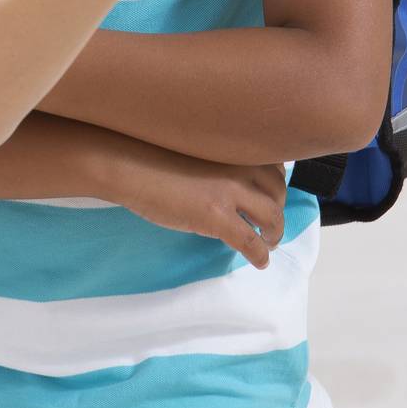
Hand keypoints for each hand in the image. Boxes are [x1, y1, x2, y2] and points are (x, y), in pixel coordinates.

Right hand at [104, 138, 286, 268]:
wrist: (128, 164)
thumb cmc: (152, 152)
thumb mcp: (197, 148)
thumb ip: (221, 159)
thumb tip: (232, 180)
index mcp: (234, 146)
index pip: (273, 166)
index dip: (275, 185)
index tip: (270, 195)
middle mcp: (240, 164)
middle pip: (277, 191)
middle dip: (277, 209)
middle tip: (269, 223)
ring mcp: (230, 191)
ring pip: (272, 217)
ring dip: (275, 232)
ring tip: (270, 242)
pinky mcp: (217, 217)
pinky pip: (251, 242)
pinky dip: (261, 254)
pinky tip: (260, 261)